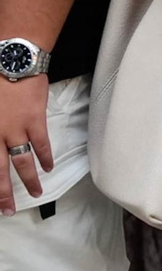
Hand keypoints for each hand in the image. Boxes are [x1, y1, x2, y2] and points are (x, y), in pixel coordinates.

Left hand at [0, 76, 52, 215]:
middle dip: (3, 193)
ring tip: (36, 194)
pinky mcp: (34, 121)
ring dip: (28, 181)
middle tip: (7, 210)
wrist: (11, 60)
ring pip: (22, 162)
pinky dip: (45, 157)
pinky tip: (48, 168)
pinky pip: (41, 144)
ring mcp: (16, 129)